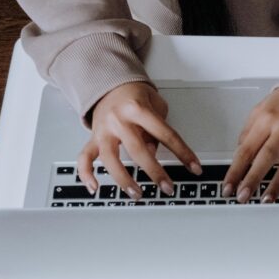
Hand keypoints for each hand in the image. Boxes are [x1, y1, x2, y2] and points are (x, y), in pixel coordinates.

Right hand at [78, 82, 200, 198]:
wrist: (109, 84)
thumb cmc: (135, 96)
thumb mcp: (155, 105)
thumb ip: (157, 129)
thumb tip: (152, 153)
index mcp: (138, 109)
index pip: (166, 135)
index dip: (182, 153)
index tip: (194, 168)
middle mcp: (118, 120)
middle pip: (138, 150)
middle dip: (155, 172)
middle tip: (167, 188)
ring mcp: (103, 130)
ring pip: (109, 158)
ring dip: (123, 179)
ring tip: (137, 194)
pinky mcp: (93, 137)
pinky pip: (85, 157)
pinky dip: (86, 174)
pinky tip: (95, 188)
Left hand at [224, 88, 278, 202]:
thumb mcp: (260, 110)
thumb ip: (248, 133)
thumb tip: (240, 158)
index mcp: (266, 118)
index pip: (246, 149)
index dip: (236, 171)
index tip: (228, 187)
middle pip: (266, 157)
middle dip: (252, 180)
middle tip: (243, 197)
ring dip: (277, 184)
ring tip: (267, 199)